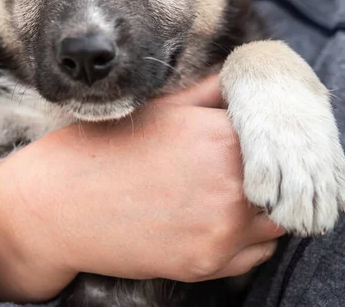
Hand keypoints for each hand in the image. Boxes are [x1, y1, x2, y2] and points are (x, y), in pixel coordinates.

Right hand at [0, 76, 283, 302]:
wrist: (57, 204)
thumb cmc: (103, 148)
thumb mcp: (159, 109)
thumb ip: (209, 93)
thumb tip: (242, 79)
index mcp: (219, 140)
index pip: (282, 137)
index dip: (275, 135)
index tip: (265, 136)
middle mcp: (228, 188)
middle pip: (287, 182)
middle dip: (274, 172)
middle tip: (249, 164)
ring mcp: (219, 232)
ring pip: (277, 221)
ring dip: (266, 206)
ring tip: (233, 192)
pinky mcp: (204, 265)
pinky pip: (255, 253)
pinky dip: (250, 237)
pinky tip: (220, 218)